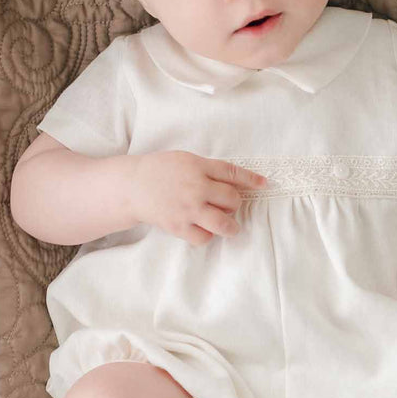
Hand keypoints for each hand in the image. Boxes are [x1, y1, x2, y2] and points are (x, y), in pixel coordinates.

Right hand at [129, 151, 267, 246]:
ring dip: (231, 225)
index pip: (232, 173)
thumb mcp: (185, 159)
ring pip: (223, 223)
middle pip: (232, 199)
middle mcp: (196, 188)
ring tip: (229, 225)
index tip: (265, 184)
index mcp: (198, 167)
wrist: (132, 186)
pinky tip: (205, 229)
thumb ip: (208, 169)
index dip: (252, 179)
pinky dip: (208, 235)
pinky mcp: (179, 226)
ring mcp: (188, 209)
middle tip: (229, 205)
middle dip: (235, 203)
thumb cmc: (159, 170)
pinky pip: (204, 238)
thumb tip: (234, 181)